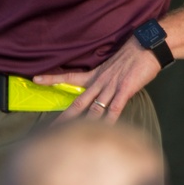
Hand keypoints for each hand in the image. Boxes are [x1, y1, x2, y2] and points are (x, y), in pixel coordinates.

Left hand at [33, 36, 160, 122]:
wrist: (148, 46)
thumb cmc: (134, 55)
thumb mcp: (114, 66)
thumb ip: (106, 79)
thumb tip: (101, 91)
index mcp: (96, 75)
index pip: (69, 76)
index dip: (52, 78)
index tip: (35, 79)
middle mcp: (100, 82)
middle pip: (78, 102)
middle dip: (64, 118)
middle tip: (50, 131)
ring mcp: (111, 87)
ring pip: (93, 108)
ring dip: (82, 124)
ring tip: (70, 138)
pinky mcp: (125, 90)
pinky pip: (115, 109)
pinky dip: (109, 121)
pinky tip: (103, 132)